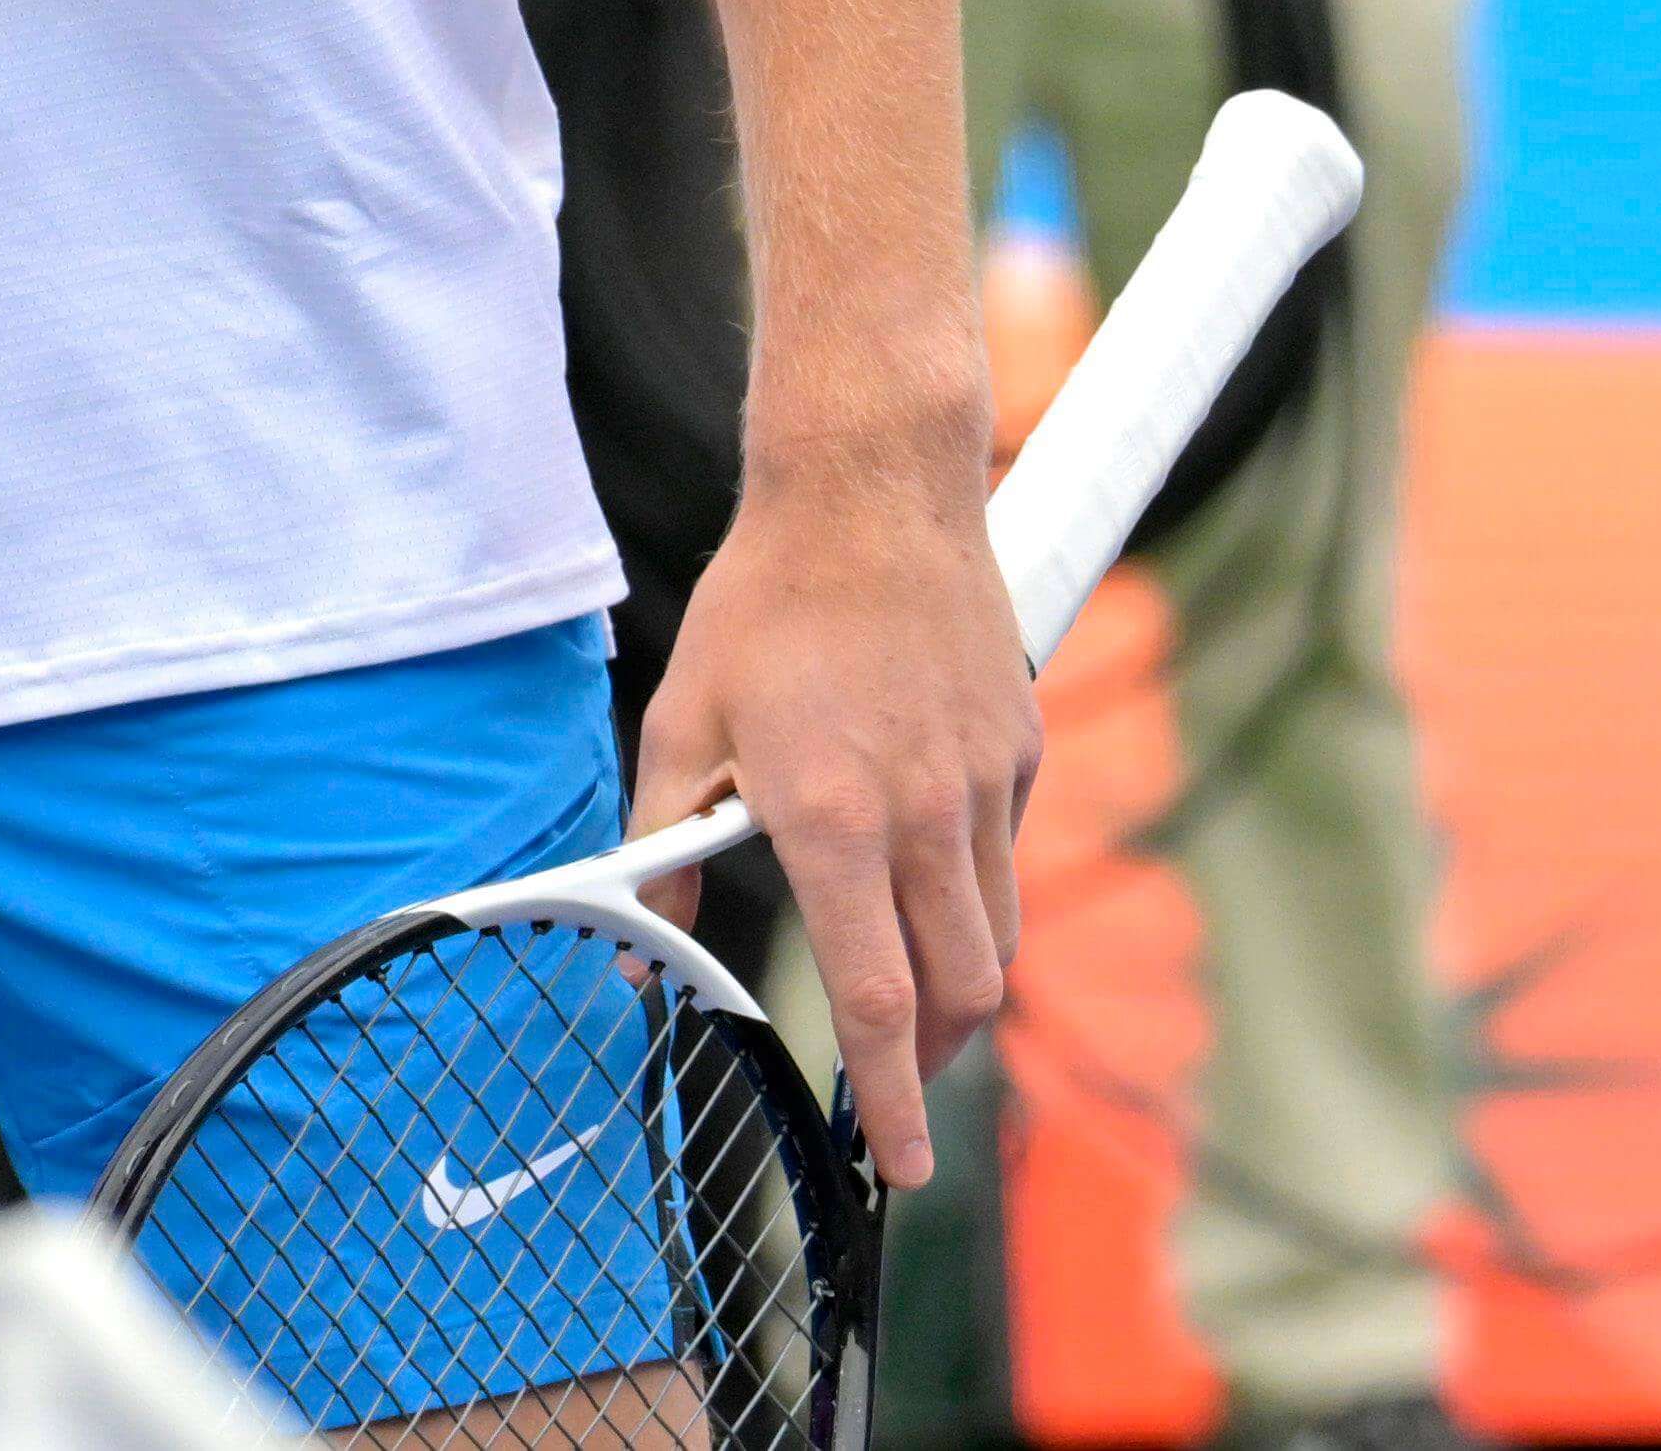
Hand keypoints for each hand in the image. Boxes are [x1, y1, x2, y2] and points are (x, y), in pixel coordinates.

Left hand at [639, 437, 1035, 1182]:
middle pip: (959, 991)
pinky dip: (973, 890)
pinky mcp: (1021, 751)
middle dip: (930, 1062)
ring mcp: (984, 784)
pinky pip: (1007, 856)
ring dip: (958, 988)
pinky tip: (925, 865)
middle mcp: (922, 814)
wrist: (871, 494)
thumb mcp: (681, 721)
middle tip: (894, 1087)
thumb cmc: (764, 606)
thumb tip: (640, 949)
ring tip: (912, 1001)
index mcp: (831, 816)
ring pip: (996, 936)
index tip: (896, 1167)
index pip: (874, 995)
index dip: (887, 1095)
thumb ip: (664, 845)